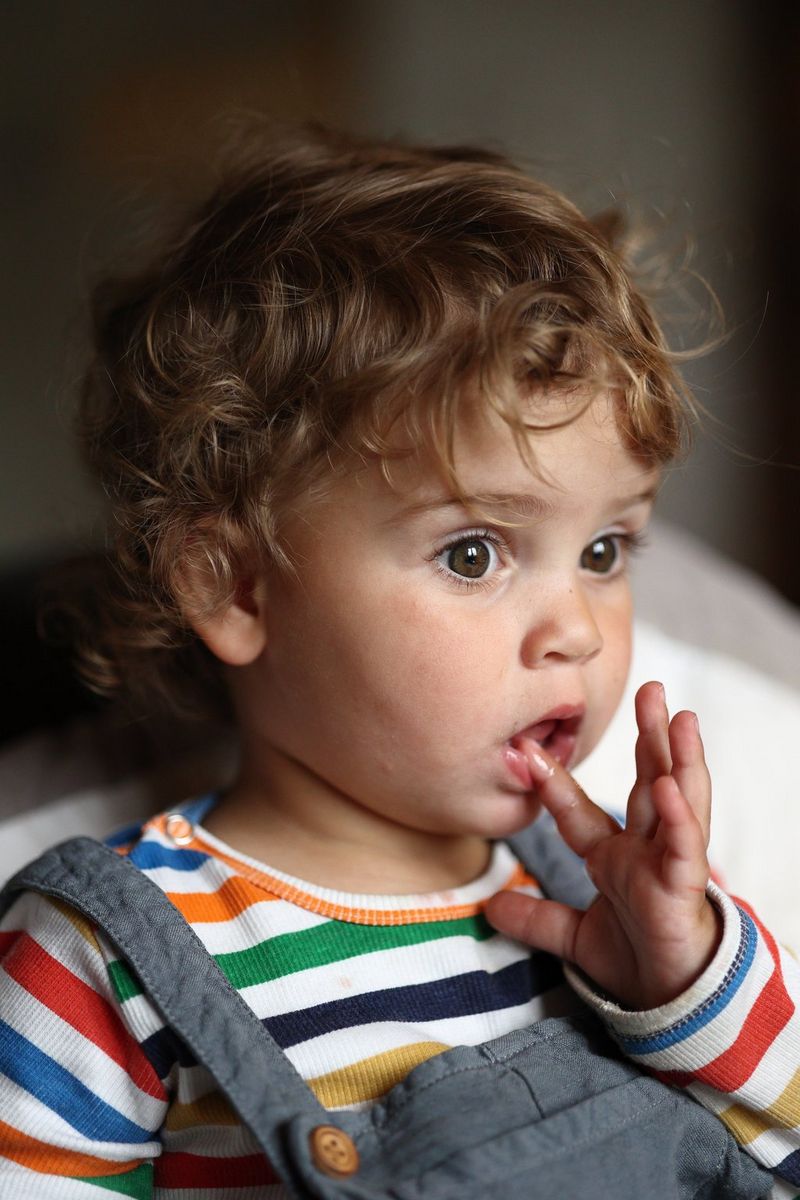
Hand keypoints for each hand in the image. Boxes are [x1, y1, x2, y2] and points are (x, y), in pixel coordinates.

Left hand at [485, 681, 721, 1009]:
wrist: (668, 1000)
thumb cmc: (634, 957)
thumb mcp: (573, 934)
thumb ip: (537, 918)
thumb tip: (490, 906)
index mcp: (614, 853)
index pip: (578, 809)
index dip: (553, 780)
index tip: (524, 748)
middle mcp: (645, 847)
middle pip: (647, 780)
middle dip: (649, 736)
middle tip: (651, 689)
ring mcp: (667, 862)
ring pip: (676, 799)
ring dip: (677, 756)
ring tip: (678, 716)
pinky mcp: (684, 886)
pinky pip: (685, 845)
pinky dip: (678, 816)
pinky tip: (668, 784)